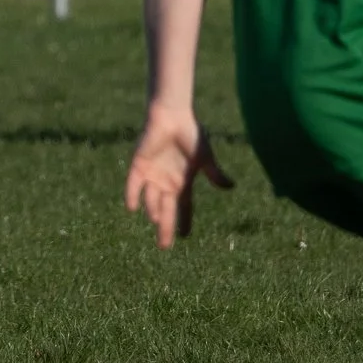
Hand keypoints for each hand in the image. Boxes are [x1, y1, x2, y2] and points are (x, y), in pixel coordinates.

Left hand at [124, 104, 233, 248]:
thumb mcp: (205, 158)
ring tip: (156, 219)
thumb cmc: (191, 134)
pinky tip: (132, 207)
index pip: (183, 208)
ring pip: (150, 198)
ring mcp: (152, 175)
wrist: (173, 116)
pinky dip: (132, 195)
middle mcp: (165, 182)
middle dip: (165, 228)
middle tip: (164, 246)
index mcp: (182, 183)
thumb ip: (215, 174)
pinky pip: (133, 184)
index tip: (184, 237)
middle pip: (165, 210)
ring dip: (152, 209)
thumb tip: (230, 188)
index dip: (184, 222)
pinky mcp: (139, 164)